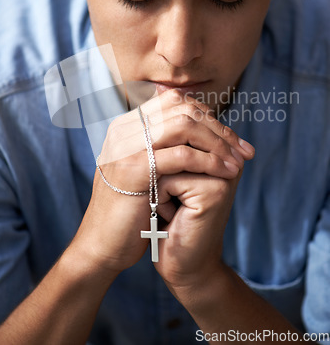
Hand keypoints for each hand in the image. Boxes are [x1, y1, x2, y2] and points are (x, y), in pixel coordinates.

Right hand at [72, 89, 253, 280]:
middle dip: (219, 129)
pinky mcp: (133, 169)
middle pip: (182, 109)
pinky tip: (227, 173)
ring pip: (183, 126)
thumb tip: (200, 128)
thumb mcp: (145, 170)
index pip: (175, 102)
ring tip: (238, 162)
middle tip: (243, 150)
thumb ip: (163, 146)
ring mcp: (125, 147)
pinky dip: (209, 161)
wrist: (102, 245)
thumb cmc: (131, 210)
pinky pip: (180, 156)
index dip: (207, 116)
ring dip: (218, 142)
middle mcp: (123, 130)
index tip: (232, 139)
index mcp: (126, 126)